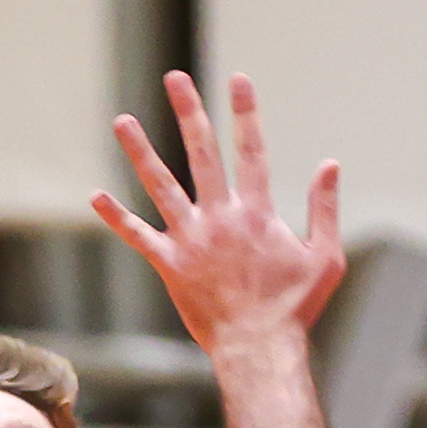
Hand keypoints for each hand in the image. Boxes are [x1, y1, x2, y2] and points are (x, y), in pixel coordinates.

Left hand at [93, 69, 346, 354]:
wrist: (258, 349)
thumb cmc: (295, 307)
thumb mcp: (325, 257)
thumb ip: (325, 209)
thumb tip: (330, 164)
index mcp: (257, 212)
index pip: (252, 151)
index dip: (245, 113)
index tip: (238, 79)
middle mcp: (221, 218)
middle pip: (202, 153)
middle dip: (189, 112)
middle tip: (175, 78)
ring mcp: (192, 240)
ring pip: (161, 186)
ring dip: (140, 151)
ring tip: (121, 120)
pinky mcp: (170, 266)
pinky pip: (138, 237)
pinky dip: (117, 217)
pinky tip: (96, 195)